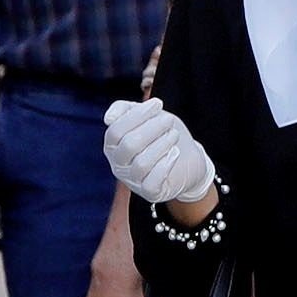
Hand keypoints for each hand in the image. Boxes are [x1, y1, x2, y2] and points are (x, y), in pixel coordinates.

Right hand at [102, 97, 219, 210]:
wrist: (187, 159)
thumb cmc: (162, 135)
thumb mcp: (146, 116)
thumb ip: (125, 109)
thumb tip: (109, 118)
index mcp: (113, 145)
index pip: (116, 130)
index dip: (137, 115)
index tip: (158, 104)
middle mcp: (118, 164)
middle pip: (129, 145)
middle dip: (152, 128)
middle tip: (169, 120)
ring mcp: (133, 180)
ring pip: (141, 163)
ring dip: (161, 145)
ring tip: (174, 135)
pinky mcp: (149, 192)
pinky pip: (151, 182)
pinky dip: (165, 165)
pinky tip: (175, 153)